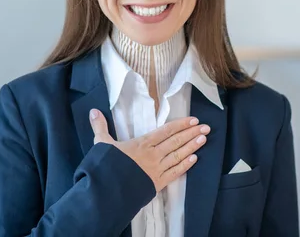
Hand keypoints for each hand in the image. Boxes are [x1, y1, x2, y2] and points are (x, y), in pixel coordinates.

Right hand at [89, 109, 209, 192]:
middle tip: (206, 127)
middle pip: (175, 142)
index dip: (180, 125)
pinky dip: (185, 166)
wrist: (108, 189)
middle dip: (191, 134)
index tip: (193, 120)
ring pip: (178, 155)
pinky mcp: (157, 182)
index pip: (165, 131)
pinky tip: (194, 159)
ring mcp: (157, 169)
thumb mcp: (101, 143)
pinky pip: (174, 172)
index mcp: (142, 143)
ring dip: (192, 147)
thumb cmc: (106, 165)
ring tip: (204, 139)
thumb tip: (93, 111)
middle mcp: (153, 154)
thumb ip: (100, 127)